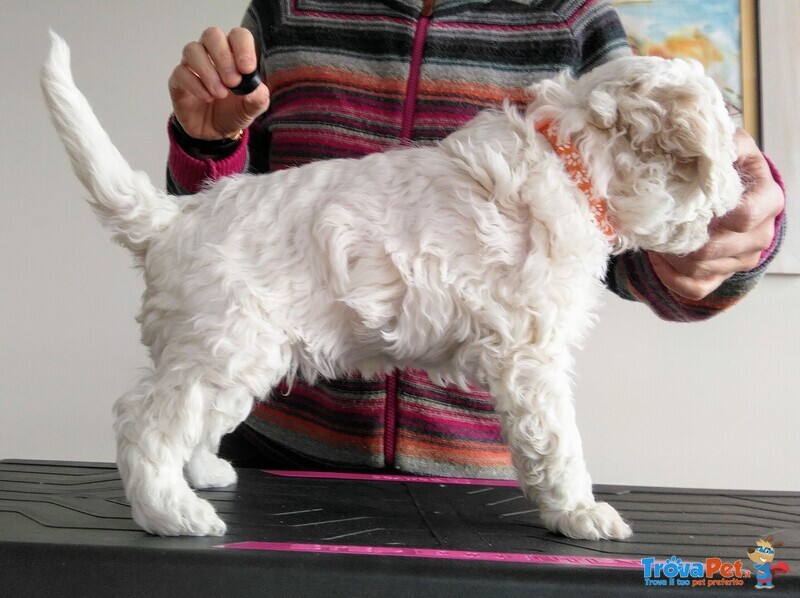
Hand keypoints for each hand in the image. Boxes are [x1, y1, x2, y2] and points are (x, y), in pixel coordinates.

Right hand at [168, 27, 269, 139]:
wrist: (215, 132)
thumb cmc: (233, 112)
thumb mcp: (252, 108)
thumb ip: (259, 98)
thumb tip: (256, 89)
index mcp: (233, 54)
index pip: (237, 36)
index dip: (243, 47)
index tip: (247, 69)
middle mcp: (211, 54)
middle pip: (212, 35)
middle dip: (223, 57)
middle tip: (233, 82)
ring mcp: (192, 65)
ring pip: (192, 50)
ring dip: (208, 71)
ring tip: (220, 94)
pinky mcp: (178, 80)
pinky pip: (180, 72)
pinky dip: (195, 85)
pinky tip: (207, 98)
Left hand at [648, 128, 783, 300]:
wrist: (739, 197)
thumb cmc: (732, 169)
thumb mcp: (733, 148)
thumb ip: (723, 143)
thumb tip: (704, 138)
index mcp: (767, 202)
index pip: (743, 216)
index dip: (713, 213)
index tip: (687, 203)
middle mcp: (759, 235)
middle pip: (715, 249)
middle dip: (682, 239)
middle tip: (656, 224)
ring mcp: (740, 260)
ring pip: (701, 270)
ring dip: (671, 256)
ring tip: (653, 237)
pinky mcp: (723, 276)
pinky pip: (694, 288)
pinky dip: (670, 277)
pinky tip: (657, 259)